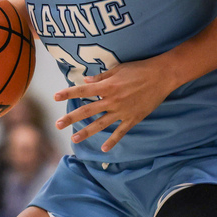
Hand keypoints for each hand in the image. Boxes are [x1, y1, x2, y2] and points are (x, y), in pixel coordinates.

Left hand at [54, 58, 177, 151]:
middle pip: (87, 110)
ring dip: (86, 132)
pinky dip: (112, 141)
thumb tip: (86, 81)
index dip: (68, 93)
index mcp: (107, 86)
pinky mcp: (133, 118)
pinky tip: (103, 148)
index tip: (55, 96)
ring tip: (74, 138)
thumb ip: (101, 77)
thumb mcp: (118, 69)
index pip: (82, 91)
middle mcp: (112, 100)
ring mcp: (122, 111)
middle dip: (71, 118)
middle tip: (57, 124)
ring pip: (100, 124)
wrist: (161, 76)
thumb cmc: (139, 69)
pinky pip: (120, 132)